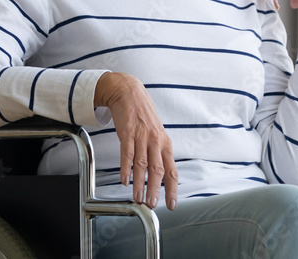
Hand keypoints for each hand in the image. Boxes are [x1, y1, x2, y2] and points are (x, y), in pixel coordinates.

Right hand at [95, 72, 177, 209]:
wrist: (129, 92)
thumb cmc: (143, 115)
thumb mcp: (156, 134)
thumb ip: (158, 153)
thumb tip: (161, 175)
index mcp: (164, 143)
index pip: (171, 169)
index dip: (172, 188)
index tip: (172, 203)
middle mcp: (155, 141)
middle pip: (158, 169)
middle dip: (155, 189)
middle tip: (152, 204)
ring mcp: (142, 136)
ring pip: (142, 164)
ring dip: (140, 183)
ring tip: (138, 198)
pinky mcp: (128, 132)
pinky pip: (127, 153)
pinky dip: (126, 168)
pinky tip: (125, 180)